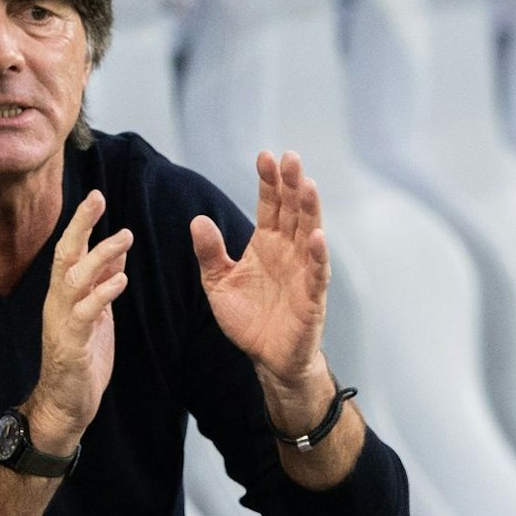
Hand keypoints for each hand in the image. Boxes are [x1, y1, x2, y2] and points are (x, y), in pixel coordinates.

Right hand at [27, 190, 132, 451]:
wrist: (64, 403)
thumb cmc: (80, 358)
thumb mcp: (96, 313)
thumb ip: (102, 282)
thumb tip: (117, 250)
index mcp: (64, 294)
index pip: (70, 249)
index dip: (82, 222)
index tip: (96, 196)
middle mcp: (58, 302)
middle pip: (65, 254)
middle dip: (81, 225)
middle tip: (98, 198)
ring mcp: (63, 322)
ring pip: (74, 279)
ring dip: (99, 256)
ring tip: (124, 236)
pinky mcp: (72, 344)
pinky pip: (86, 313)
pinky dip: (102, 294)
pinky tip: (120, 280)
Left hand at [190, 151, 331, 398]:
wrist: (267, 359)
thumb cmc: (248, 319)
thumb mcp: (218, 284)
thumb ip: (210, 254)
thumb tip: (196, 220)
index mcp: (266, 244)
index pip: (270, 205)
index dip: (268, 181)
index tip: (265, 156)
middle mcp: (288, 251)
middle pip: (292, 211)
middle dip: (292, 185)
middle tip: (291, 158)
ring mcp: (303, 272)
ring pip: (309, 234)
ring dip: (310, 210)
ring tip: (307, 185)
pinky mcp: (312, 298)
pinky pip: (317, 273)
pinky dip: (318, 255)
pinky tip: (317, 236)